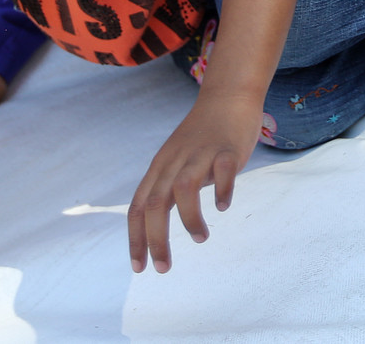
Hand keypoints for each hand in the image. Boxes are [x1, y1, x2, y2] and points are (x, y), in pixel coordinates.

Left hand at [127, 92, 261, 273]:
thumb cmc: (202, 135)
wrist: (228, 96)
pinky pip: (222, 171)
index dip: (135, 238)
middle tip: (163, 268)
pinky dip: (220, 191)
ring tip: (200, 238)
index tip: (139, 268)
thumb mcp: (175, 162)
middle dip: (155, 240)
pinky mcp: (227, 148)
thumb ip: (167, 189)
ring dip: (189, 219)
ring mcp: (201, 154)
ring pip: (184, 188)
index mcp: (160, 167)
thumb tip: (157, 224)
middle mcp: (176, 161)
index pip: (138, 206)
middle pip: (156, 203)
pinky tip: (222, 206)